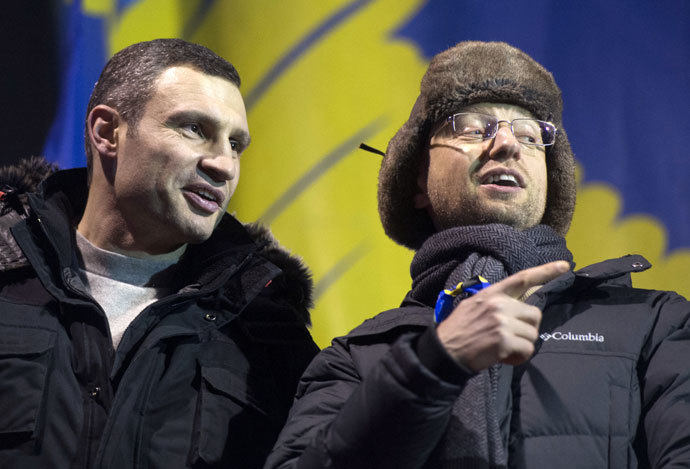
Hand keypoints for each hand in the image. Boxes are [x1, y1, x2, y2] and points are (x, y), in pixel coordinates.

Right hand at [436, 261, 569, 371]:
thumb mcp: (473, 307)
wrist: (444, 351)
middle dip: (526, 328)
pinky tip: (503, 357)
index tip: (564, 265)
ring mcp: (502, 321)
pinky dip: (519, 358)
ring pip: (533, 333)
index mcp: (491, 294)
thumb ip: (496, 304)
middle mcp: (499, 304)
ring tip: (503, 349)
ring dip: (522, 345)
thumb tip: (518, 307)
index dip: (545, 271)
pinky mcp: (504, 340)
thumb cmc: (458, 331)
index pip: (522, 279)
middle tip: (510, 338)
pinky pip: (527, 349)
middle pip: (534, 314)